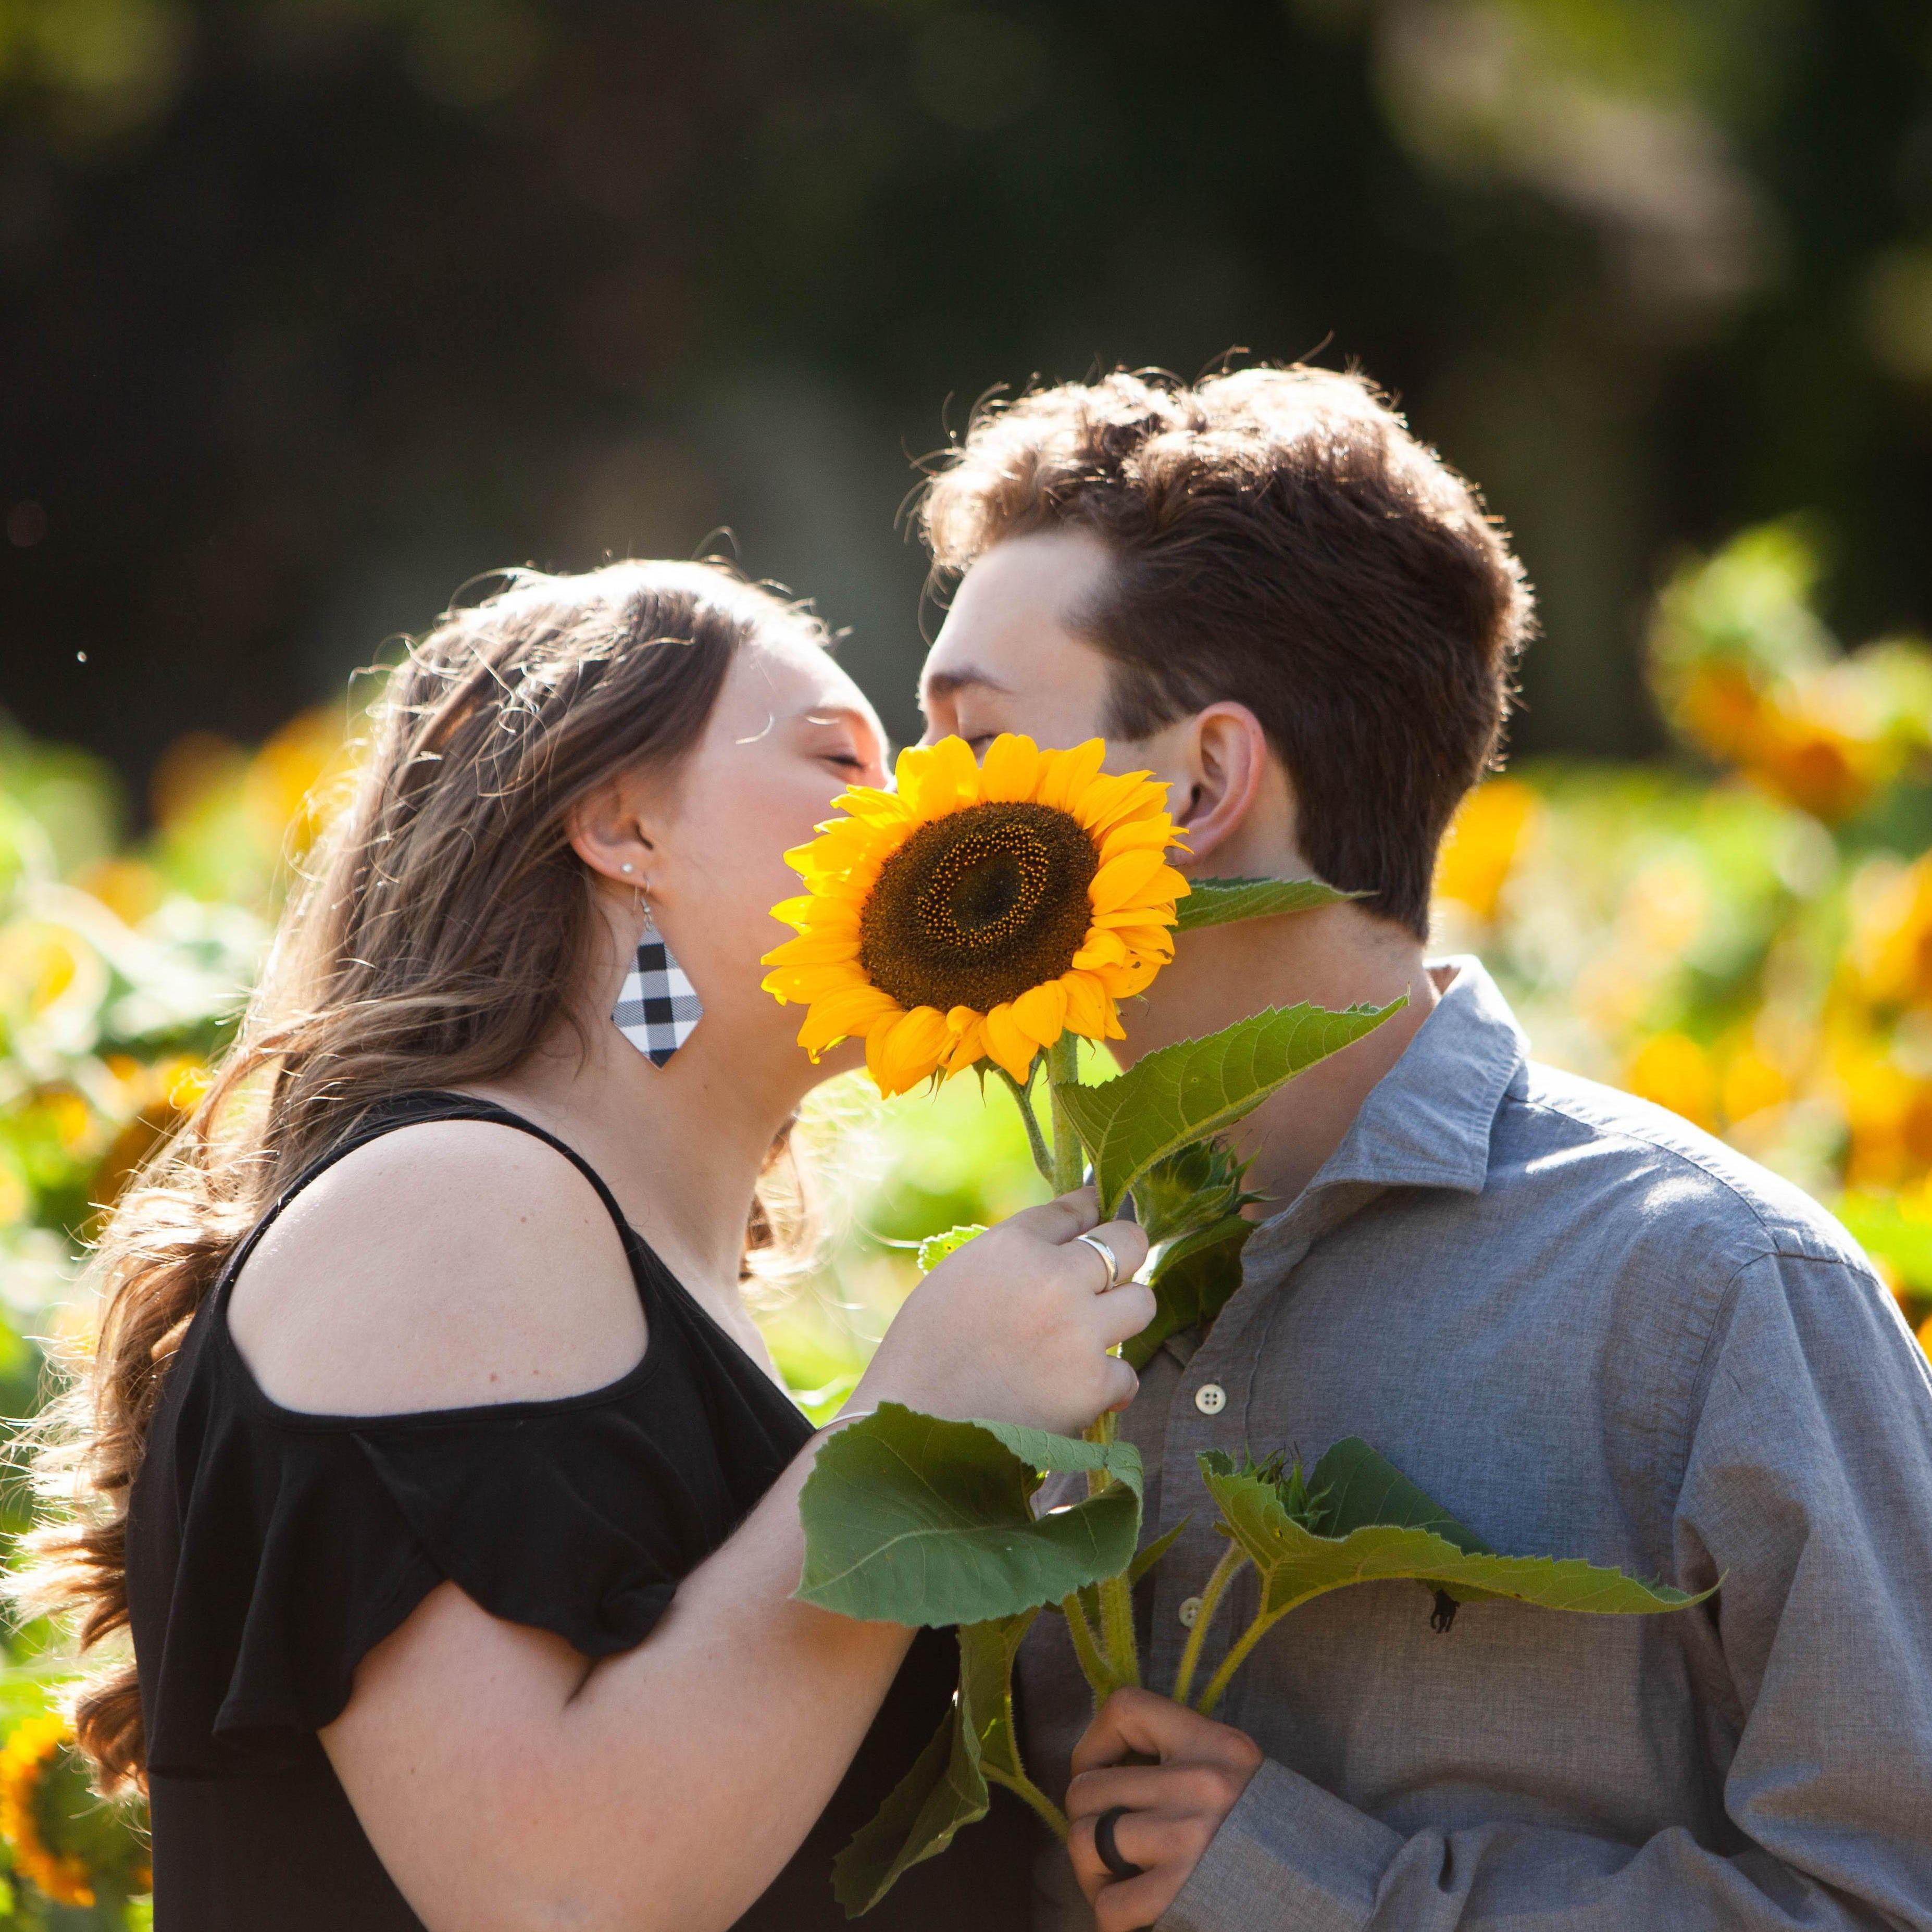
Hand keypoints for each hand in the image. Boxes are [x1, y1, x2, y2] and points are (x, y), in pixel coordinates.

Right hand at [855, 1188, 1151, 1435]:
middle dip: (1125, 1254)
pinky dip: (1107, 1383)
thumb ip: (1014, 1254)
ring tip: (1089, 1334)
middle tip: (1112, 1274)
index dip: (1090, 1212)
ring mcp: (1080, 1331)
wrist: (916, 1428)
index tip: (1097, 1216)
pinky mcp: (1093, 1384)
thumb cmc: (924, 1351)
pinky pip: (1127, 1373)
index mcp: (1013, 1244)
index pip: (1075, 1209)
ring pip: (1143, 1302)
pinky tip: (1076, 1388)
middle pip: (1129, 1242)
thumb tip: (1066, 1239)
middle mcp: (1055, 1277)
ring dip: (1121, 1316)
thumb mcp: (959, 1276)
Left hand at [1065, 1688, 1263, 1931]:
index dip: (1094, 1743)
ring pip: (1084, 1839)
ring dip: (1089, 1868)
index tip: (1101, 1773)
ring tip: (1113, 1879)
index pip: (1126, 1708)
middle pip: (1087, 1786)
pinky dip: (1109, 1914)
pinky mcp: (1181, 1892)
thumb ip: (1180, 1759)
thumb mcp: (1233, 1774)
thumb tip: (1102, 1768)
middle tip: (1107, 1843)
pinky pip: (1109, 1903)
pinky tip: (1130, 1914)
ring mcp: (1188, 1838)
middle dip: (1086, 1819)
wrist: (1323, 1896)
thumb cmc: (1265, 1836)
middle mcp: (1200, 1783)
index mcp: (1216, 1743)